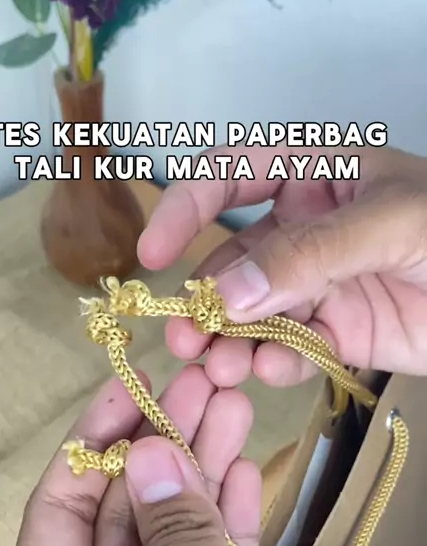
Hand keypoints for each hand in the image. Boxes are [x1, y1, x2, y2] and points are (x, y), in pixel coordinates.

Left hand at [0, 367, 345, 545]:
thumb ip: (169, 528)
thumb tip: (148, 447)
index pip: (56, 512)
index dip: (95, 443)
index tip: (132, 384)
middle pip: (118, 517)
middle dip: (161, 450)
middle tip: (201, 383)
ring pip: (165, 536)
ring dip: (198, 475)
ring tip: (231, 405)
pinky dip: (221, 524)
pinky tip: (243, 470)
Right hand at [138, 145, 426, 386]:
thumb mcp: (390, 224)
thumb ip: (309, 254)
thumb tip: (228, 291)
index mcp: (318, 174)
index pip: (232, 175)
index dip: (186, 207)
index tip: (154, 254)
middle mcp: (308, 228)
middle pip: (234, 259)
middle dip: (205, 297)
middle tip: (184, 336)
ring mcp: (320, 284)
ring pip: (254, 311)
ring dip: (230, 338)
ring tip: (218, 365)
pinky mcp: (337, 333)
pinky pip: (290, 347)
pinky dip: (273, 362)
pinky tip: (269, 371)